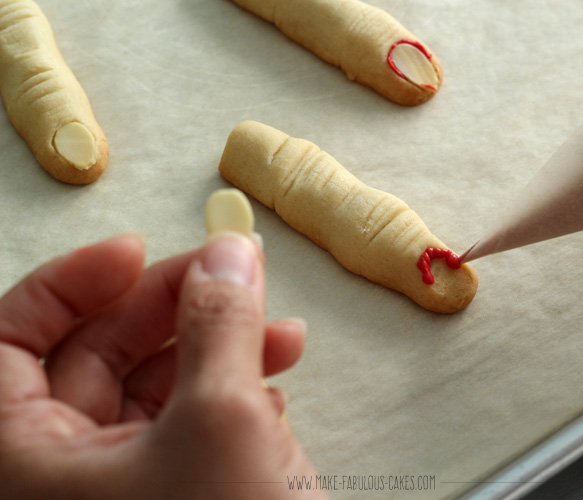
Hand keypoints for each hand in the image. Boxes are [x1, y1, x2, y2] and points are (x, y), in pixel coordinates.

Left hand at [0, 233, 327, 498]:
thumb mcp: (226, 419)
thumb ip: (221, 321)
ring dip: (218, 348)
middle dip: (172, 307)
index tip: (134, 251)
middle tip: (231, 275)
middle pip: (94, 355)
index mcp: (20, 462)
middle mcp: (55, 477)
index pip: (8, 341)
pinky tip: (275, 381)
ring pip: (151, 390)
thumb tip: (230, 254)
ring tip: (282, 333)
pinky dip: (230, 393)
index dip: (70, 283)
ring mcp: (114, 493)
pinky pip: (185, 427)